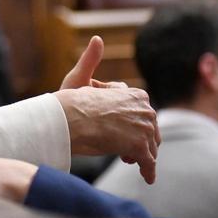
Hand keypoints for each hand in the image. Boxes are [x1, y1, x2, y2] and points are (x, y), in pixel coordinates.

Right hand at [57, 35, 160, 183]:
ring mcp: (143, 128)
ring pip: (149, 145)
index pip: (140, 112)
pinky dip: (149, 171)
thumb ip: (92, 60)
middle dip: (139, 138)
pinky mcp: (140, 147)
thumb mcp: (82, 76)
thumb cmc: (70, 100)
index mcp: (135, 94)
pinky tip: (149, 179)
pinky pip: (149, 162)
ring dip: (142, 154)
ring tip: (127, 160)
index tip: (119, 129)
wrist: (68, 120)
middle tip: (125, 149)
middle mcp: (144, 109)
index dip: (130, 122)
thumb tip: (97, 38)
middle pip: (148, 129)